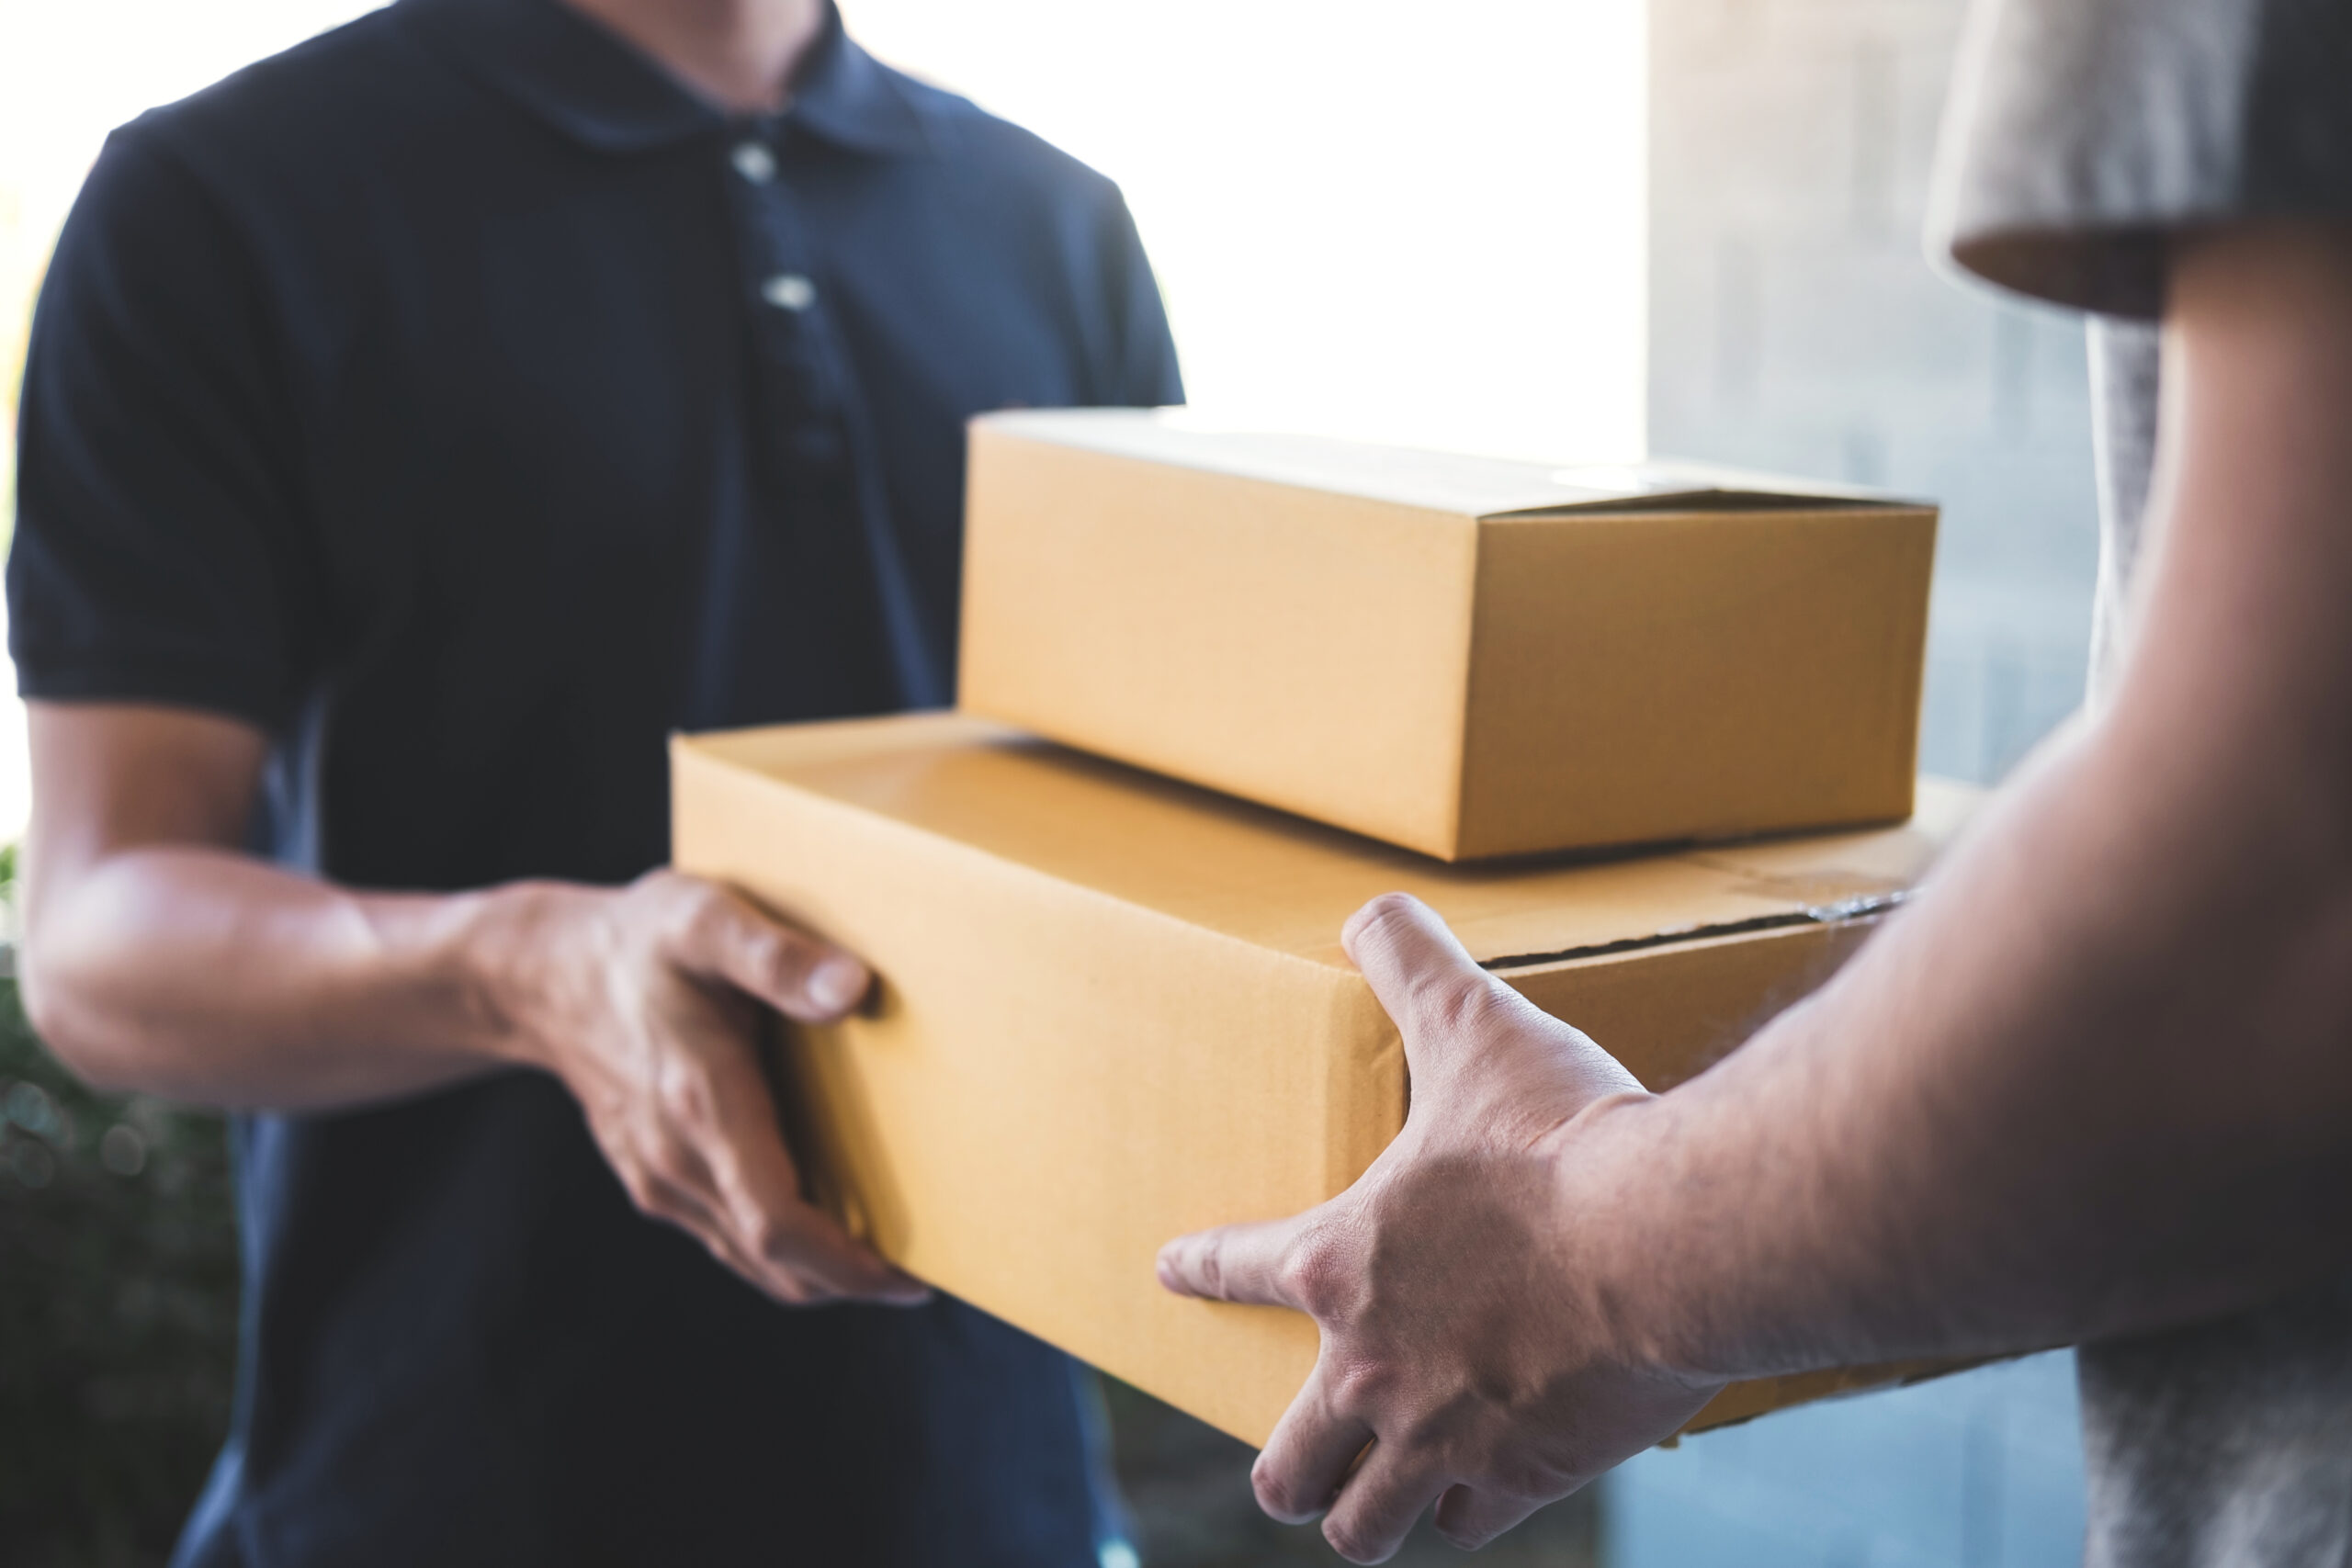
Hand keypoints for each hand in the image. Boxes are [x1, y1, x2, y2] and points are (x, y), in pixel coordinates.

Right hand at [481, 869, 924, 1306]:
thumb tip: (853, 989)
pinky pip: (724, 1234)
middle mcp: (678, 1158)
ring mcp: (659, 1175)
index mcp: (703, 1103)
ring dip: (815, 1270)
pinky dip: (777, 1247)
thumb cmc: (638, 940)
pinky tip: (823, 1219)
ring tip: (886, 1255)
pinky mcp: (652, 1176)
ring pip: (747, 1257)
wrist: (542, 974)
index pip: (778, 1223)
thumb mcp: (706, 920)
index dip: (847, 1264)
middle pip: (771, 1261)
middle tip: (917, 1275)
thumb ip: (777, 956)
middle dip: (847, 1281)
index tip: (908, 1277)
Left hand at [1157, 893, 1723, 1562]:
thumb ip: (1414, 965)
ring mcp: (1442, 1436)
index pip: (1237, 1266)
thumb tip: (1370, 908)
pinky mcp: (1524, 1478)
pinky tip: (1476, 1499)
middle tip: (1290, 1469)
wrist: (1669, 1240)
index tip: (1169, 1270)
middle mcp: (1371, 1370)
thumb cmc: (1563, 1141)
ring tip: (1363, 1511)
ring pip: (1364, 1524)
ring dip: (1359, 1517)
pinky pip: (1469, 1527)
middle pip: (1286, 1467)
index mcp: (1344, 1264)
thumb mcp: (1477, 1030)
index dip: (1198, 1266)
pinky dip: (1467, 1515)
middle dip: (1283, 1473)